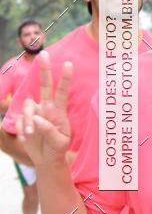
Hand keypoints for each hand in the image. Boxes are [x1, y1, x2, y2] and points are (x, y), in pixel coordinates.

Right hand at [15, 51, 72, 166]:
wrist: (46, 159)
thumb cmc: (57, 148)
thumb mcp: (59, 143)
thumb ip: (50, 131)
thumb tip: (37, 120)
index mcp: (59, 110)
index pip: (62, 91)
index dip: (65, 78)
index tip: (69, 64)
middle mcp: (47, 108)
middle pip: (44, 85)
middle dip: (44, 70)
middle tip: (44, 54)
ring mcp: (35, 113)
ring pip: (28, 105)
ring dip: (29, 118)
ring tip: (31, 133)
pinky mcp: (24, 119)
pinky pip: (20, 119)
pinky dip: (23, 129)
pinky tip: (27, 137)